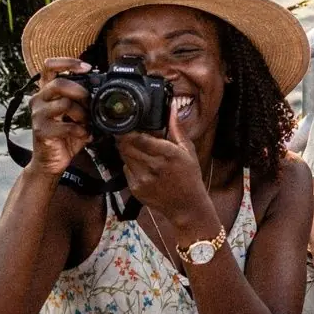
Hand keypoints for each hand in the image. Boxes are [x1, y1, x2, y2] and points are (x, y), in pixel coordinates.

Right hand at [28, 58, 92, 175]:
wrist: (51, 162)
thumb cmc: (64, 136)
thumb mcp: (75, 114)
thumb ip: (83, 101)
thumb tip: (102, 89)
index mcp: (46, 92)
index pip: (49, 67)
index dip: (68, 62)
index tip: (87, 67)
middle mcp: (38, 100)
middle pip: (58, 83)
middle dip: (79, 91)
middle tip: (89, 102)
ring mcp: (38, 115)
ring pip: (64, 103)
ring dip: (82, 114)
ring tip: (86, 123)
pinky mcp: (41, 130)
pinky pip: (66, 125)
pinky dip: (80, 130)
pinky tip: (85, 135)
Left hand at [115, 99, 206, 215]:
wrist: (186, 206)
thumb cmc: (189, 176)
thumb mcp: (187, 150)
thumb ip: (177, 128)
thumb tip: (171, 108)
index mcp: (167, 154)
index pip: (139, 138)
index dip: (131, 129)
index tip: (130, 123)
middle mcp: (153, 166)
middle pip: (126, 146)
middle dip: (125, 137)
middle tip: (128, 132)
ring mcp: (143, 179)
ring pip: (124, 156)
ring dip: (126, 149)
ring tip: (136, 147)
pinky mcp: (136, 188)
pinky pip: (126, 169)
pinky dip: (130, 163)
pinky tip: (141, 164)